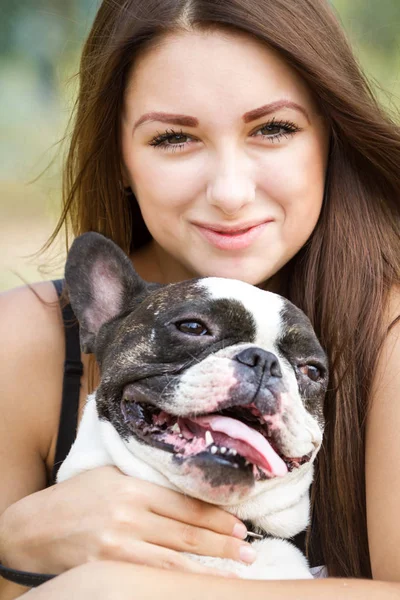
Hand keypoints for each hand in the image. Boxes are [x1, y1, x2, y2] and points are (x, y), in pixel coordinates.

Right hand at [0, 466, 253, 575]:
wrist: (34, 527)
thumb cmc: (75, 497)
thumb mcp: (111, 475)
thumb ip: (146, 481)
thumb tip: (187, 490)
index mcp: (133, 487)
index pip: (186, 504)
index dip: (216, 516)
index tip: (240, 523)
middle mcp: (129, 516)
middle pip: (187, 533)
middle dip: (223, 542)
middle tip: (249, 548)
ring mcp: (118, 546)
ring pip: (175, 560)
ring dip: (211, 565)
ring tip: (238, 568)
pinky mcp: (108, 568)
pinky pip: (152, 577)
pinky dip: (180, 581)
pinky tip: (199, 582)